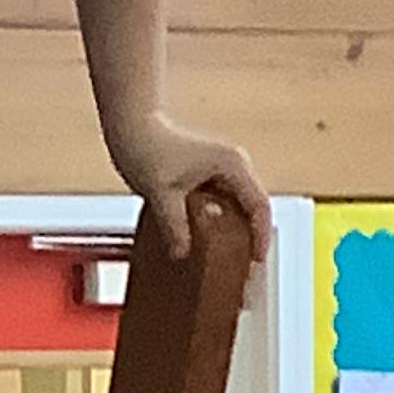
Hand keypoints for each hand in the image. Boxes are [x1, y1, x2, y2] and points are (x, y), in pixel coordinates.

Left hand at [109, 114, 273, 265]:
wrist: (133, 127)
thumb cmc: (147, 149)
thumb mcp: (161, 195)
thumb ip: (174, 226)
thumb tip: (182, 253)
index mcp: (231, 165)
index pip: (259, 205)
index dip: (261, 235)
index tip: (257, 259)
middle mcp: (233, 164)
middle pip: (254, 206)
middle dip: (251, 236)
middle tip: (245, 265)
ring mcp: (222, 168)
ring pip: (239, 205)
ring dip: (236, 230)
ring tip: (229, 257)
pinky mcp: (209, 173)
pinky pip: (224, 202)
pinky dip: (221, 222)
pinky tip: (209, 240)